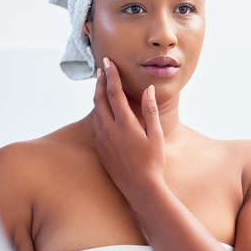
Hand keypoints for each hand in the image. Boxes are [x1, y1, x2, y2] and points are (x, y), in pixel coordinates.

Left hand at [91, 57, 165, 199]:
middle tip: (102, 69)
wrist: (140, 188)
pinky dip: (97, 111)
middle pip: (99, 99)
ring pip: (95, 111)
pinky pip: (95, 124)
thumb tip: (148, 90)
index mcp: (124, 124)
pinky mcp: (100, 149)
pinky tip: (102, 109)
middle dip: (100, 81)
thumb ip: (150, 110)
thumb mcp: (155, 135)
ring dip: (97, 96)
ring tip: (101, 85)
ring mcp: (102, 140)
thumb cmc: (153, 162)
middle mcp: (109, 130)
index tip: (108, 62)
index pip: (114, 93)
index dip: (111, 75)